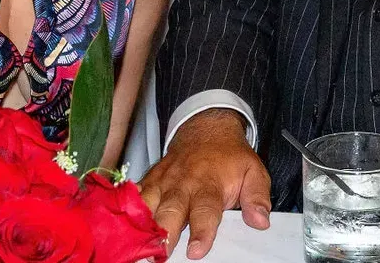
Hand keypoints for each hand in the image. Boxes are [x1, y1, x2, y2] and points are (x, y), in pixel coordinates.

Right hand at [139, 110, 270, 259]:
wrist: (207, 129)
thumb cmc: (230, 158)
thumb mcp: (253, 172)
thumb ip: (257, 197)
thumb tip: (260, 221)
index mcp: (210, 184)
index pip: (206, 210)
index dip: (202, 231)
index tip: (197, 251)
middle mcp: (183, 184)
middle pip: (171, 210)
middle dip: (164, 232)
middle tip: (159, 254)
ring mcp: (163, 182)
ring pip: (147, 203)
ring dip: (141, 223)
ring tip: (136, 243)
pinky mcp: (149, 181)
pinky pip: (133, 194)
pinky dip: (126, 207)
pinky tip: (118, 222)